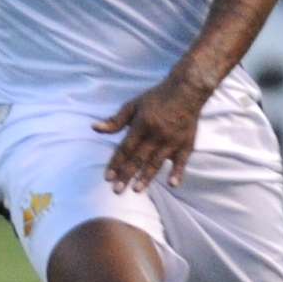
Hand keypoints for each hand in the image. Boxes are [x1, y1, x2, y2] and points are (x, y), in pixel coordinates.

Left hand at [96, 77, 205, 192]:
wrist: (187, 90)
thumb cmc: (156, 98)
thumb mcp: (132, 105)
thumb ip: (115, 121)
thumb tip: (94, 128)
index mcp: (142, 125)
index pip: (125, 149)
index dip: (115, 163)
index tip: (107, 178)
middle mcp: (157, 134)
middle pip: (139, 159)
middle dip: (127, 175)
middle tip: (117, 190)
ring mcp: (173, 140)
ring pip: (157, 162)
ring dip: (147, 177)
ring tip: (136, 190)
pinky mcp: (187, 143)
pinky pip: (182, 160)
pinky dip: (178, 172)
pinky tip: (172, 184)